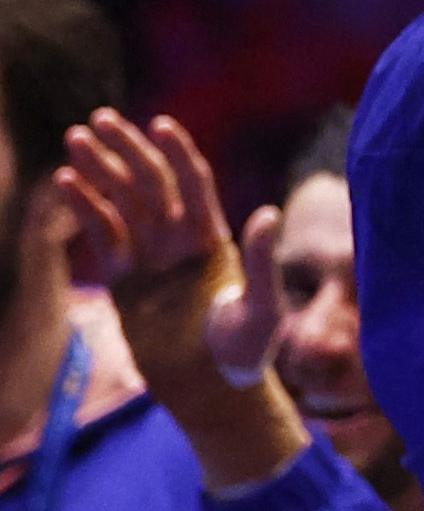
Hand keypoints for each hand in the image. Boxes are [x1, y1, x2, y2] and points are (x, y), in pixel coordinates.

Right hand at [52, 113, 275, 399]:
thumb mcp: (262, 310)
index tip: (160, 124)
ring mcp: (151, 257)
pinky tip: (66, 182)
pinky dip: (86, 207)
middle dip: (128, 149)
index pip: (194, 184)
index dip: (178, 153)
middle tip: (99, 119)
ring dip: (101, 170)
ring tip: (76, 139)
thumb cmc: (246, 354)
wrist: (212, 391)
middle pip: (151, 183)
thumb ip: (264, 262)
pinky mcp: (126, 278)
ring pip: (122, 201)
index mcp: (215, 238)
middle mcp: (182, 240)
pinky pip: (102, 234)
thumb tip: (270, 212)